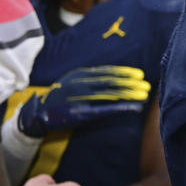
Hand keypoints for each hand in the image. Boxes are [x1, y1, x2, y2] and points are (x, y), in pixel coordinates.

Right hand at [17, 66, 150, 137]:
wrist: (39, 112)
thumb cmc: (61, 95)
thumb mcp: (73, 80)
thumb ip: (91, 77)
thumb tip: (115, 74)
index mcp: (79, 75)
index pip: (107, 72)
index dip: (124, 73)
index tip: (139, 74)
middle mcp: (81, 84)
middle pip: (111, 83)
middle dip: (130, 84)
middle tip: (146, 85)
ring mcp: (80, 99)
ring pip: (110, 95)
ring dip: (129, 95)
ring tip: (144, 95)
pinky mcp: (81, 113)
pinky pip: (106, 110)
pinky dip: (122, 108)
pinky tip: (134, 108)